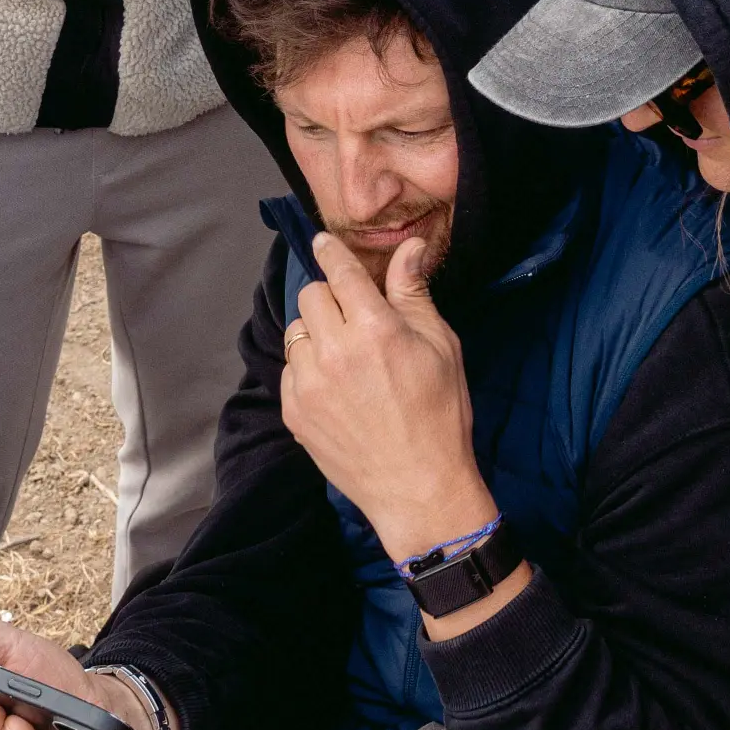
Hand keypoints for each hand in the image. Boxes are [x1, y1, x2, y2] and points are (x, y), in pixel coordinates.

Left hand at [280, 232, 493, 561]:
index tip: (322, 242)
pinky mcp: (294, 412)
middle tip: (354, 316)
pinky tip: (335, 387)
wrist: (418, 487)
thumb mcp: (441, 346)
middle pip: (311, 296)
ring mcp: (308, 384)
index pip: (341, 273)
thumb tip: (410, 247)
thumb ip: (414, 293)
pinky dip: (307, 369)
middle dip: (331, 297)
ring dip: (316, 334)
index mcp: (375, 329)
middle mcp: (334, 352)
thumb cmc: (440, 415)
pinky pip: (289, 370)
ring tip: (345, 356)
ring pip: (296, 332)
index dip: (330, 251)